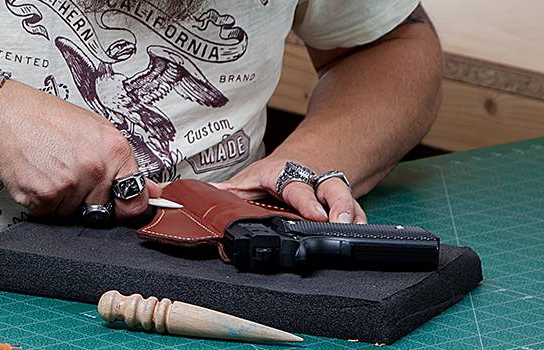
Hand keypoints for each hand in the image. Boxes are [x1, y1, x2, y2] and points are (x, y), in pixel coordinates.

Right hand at [0, 82, 159, 220]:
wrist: (6, 114)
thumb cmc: (46, 117)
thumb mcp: (95, 129)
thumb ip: (121, 162)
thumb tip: (147, 189)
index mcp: (114, 151)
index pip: (135, 200)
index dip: (127, 207)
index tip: (121, 207)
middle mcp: (94, 169)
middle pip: (101, 210)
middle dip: (88, 199)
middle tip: (70, 173)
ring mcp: (68, 185)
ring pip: (72, 214)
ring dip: (62, 200)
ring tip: (51, 169)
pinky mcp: (43, 197)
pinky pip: (48, 214)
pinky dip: (42, 201)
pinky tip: (38, 176)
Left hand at [214, 158, 366, 223]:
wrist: (298, 161)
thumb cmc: (270, 175)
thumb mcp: (246, 180)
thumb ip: (226, 192)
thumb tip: (200, 198)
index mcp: (286, 175)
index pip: (297, 187)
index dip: (306, 202)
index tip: (315, 215)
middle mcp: (312, 180)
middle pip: (331, 189)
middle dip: (339, 206)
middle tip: (339, 223)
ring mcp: (328, 190)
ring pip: (348, 199)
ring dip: (353, 216)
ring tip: (353, 231)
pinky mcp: (341, 202)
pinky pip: (357, 210)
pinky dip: (360, 222)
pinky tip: (360, 234)